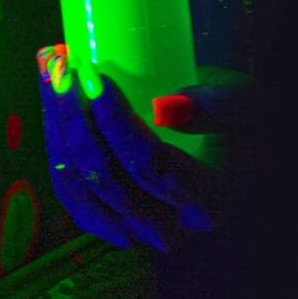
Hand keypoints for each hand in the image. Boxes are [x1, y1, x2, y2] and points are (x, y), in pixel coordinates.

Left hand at [36, 43, 259, 250]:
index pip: (148, 165)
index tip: (94, 74)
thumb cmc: (243, 126)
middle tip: (61, 67)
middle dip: (74, 118)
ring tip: (50, 76)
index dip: (114, 121)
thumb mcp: (247, 107)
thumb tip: (164, 108)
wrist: (239, 155)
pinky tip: (52, 111)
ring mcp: (139, 231)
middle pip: (106, 178)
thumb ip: (218, 106)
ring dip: (57, 130)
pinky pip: (73, 197)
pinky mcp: (115, 223)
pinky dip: (56, 153)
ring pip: (81, 189)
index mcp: (208, 201)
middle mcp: (171, 227)